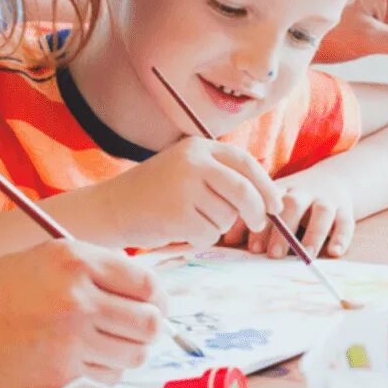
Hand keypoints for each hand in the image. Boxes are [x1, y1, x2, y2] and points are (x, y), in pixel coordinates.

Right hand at [0, 239, 166, 387]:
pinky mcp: (60, 373)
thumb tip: (146, 290)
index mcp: (76, 260)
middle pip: (150, 323)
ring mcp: (70, 339)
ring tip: (113, 343)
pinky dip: (106, 369)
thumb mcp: (47, 257)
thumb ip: (96, 268)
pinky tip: (86, 357)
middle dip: (152, 328)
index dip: (158, 297)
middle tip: (140, 328)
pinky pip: (107, 375)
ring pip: (135, 354)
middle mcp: (78, 298)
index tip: (155, 304)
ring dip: (131, 351)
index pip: (147, 283)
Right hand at [91, 137, 282, 248]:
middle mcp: (194, 162)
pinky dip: (200, 240)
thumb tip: (268, 199)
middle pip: (243, 191)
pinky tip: (180, 231)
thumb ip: (221, 176)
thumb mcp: (186, 170)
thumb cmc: (155, 193)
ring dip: (217, 227)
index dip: (266, 185)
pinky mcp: (177, 214)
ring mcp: (185, 187)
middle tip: (259, 224)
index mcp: (198, 147)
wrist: (111, 207)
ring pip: (226, 217)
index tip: (276, 204)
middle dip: (256, 211)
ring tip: (190, 220)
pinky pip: (208, 235)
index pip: (245, 163)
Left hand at [219, 172, 356, 258]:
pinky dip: (342, 237)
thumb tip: (224, 240)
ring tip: (306, 255)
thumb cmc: (293, 200)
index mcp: (280, 191)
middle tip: (274, 254)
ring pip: (322, 212)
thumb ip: (250, 220)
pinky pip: (346, 222)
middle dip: (283, 230)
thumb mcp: (272, 203)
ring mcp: (326, 200)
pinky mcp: (345, 210)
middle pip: (294, 204)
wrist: (333, 180)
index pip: (267, 203)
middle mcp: (304, 192)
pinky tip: (334, 252)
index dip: (259, 225)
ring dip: (314, 234)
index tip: (251, 248)